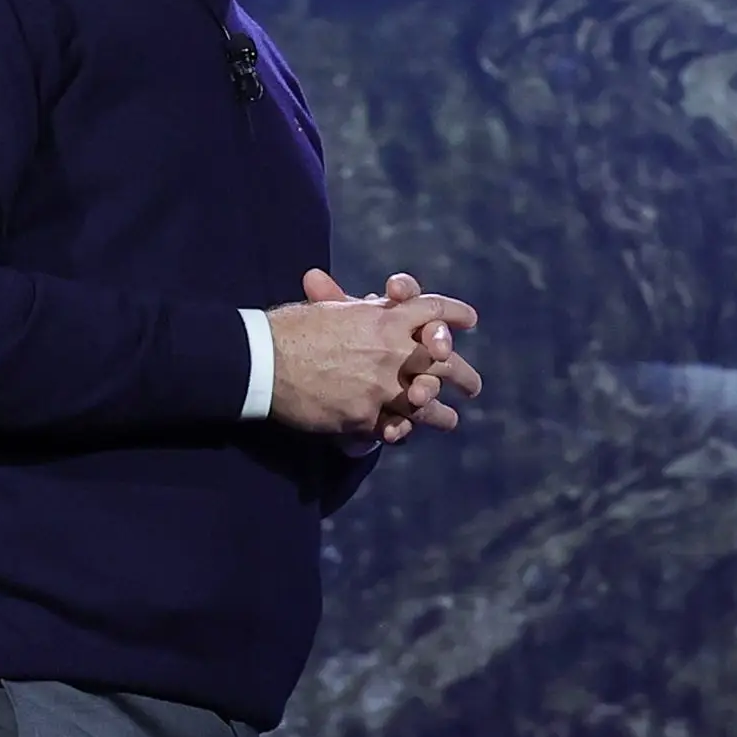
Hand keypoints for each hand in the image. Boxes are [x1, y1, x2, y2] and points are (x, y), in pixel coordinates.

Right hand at [266, 277, 478, 438]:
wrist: (263, 360)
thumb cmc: (292, 328)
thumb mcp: (331, 309)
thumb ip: (360, 309)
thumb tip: (374, 303)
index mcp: (386, 318)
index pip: (433, 310)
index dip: (454, 315)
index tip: (470, 319)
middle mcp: (392, 352)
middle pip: (443, 361)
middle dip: (462, 374)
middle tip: (473, 385)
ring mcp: (381, 387)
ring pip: (426, 403)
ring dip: (441, 413)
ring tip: (452, 419)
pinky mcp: (364, 417)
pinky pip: (391, 428)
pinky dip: (401, 431)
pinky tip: (407, 433)